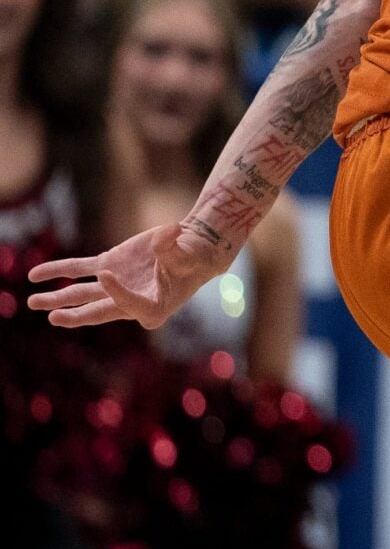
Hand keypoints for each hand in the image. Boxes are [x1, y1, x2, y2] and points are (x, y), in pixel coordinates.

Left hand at [28, 221, 235, 329]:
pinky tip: (35, 274)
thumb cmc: (198, 257)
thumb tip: (169, 231)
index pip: (129, 305)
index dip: (116, 292)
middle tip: (55, 317)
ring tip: (33, 301)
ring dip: (57, 298)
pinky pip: (78, 269)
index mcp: (155, 307)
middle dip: (75, 316)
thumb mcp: (193, 254)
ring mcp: (116, 284)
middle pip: (98, 311)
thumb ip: (177, 248)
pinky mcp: (108, 266)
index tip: (105, 274)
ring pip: (83, 294)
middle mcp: (130, 300)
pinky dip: (57, 270)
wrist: (193, 248)